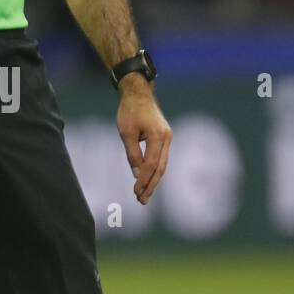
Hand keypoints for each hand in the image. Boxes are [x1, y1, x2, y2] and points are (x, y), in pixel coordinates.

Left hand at [116, 75, 171, 204]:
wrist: (138, 93)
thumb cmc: (130, 110)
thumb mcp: (126, 133)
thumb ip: (132, 154)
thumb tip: (136, 174)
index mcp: (158, 136)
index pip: (151, 165)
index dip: (144, 180)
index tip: (136, 192)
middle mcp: (167, 138)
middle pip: (161, 168)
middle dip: (151, 186)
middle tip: (142, 201)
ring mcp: (168, 138)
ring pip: (163, 165)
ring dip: (154, 181)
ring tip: (144, 195)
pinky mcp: (165, 138)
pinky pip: (161, 159)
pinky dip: (155, 171)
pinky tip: (148, 181)